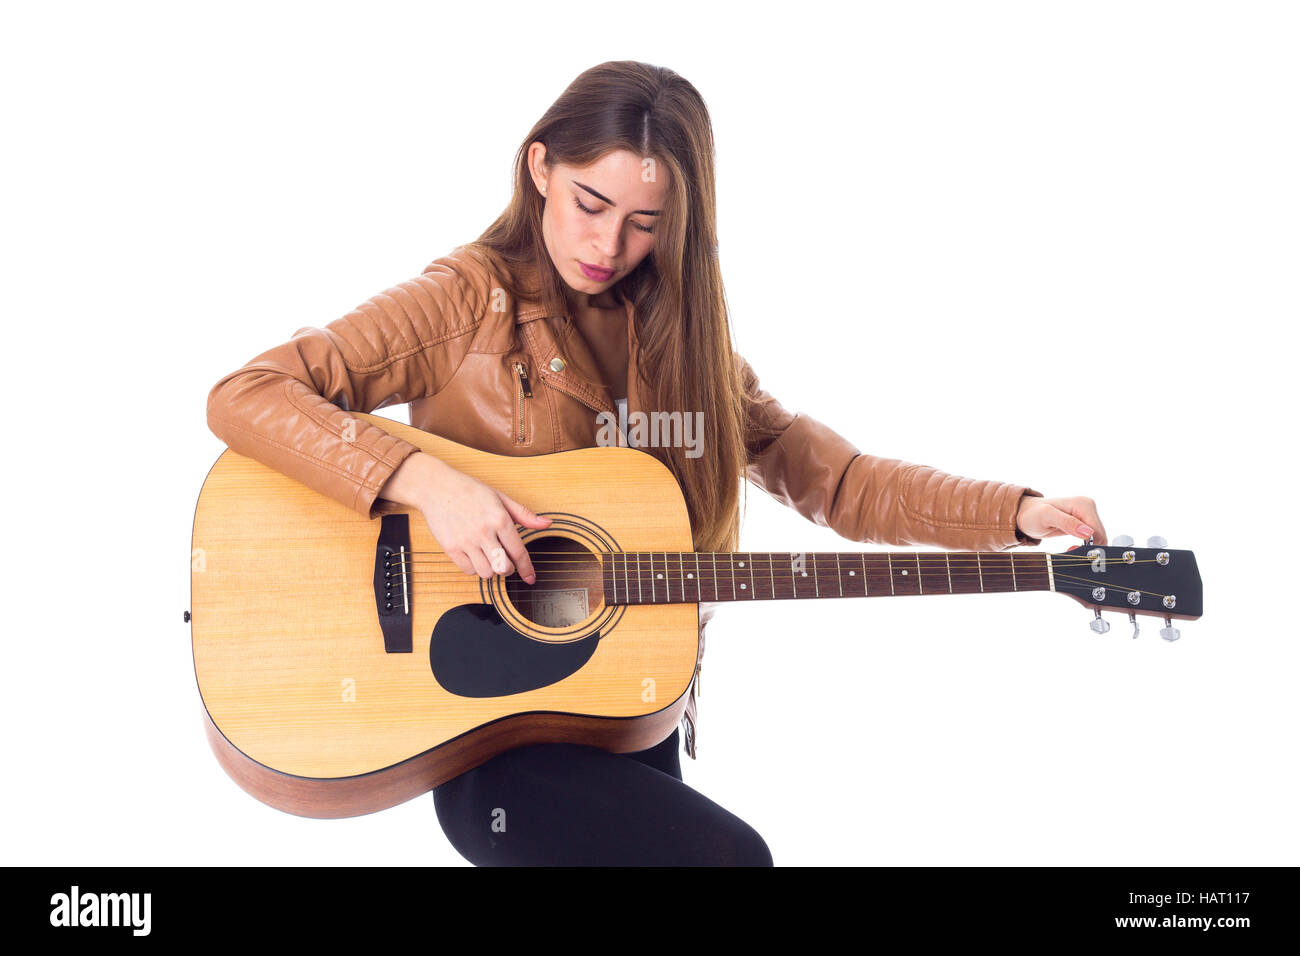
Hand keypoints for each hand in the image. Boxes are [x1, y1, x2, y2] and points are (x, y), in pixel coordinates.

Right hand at [379, 452, 551, 582]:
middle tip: (505, 562)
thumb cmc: (470, 491)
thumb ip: (524, 515)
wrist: (437, 488)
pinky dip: (474, 568)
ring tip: (488, 557)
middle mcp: (484, 532)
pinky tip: (474, 555)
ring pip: (486, 573)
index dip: (527, 568)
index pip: (518, 552)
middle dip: (508, 569)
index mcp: (499, 519)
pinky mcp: (451, 548)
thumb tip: (547, 523)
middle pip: (503, 568)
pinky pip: (468, 570)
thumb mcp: (501, 498)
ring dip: (490, 570)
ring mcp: (466, 541)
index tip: (530, 578)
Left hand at [1016, 495, 1105, 544]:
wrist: (1025, 514)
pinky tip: (1072, 547)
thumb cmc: (1032, 514)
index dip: (1090, 544)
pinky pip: (1092, 538)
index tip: (1073, 549)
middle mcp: (1088, 507)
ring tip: (1070, 548)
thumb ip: (1067, 523)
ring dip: (1086, 548)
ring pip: (1098, 538)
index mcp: (1083, 504)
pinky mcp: (1083, 522)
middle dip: (1088, 547)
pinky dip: (1085, 546)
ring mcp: (1087, 515)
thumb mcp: (1047, 517)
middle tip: (1070, 550)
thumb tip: (1088, 532)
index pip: (1097, 530)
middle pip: (1100, 535)